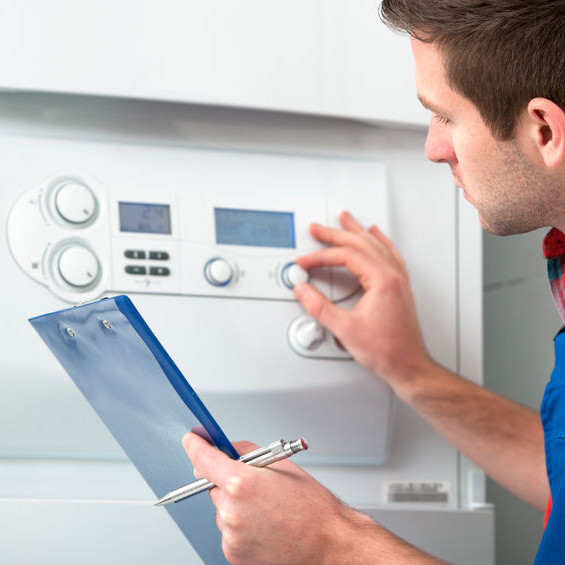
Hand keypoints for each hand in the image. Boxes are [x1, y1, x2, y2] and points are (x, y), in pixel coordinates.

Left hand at [184, 433, 370, 563]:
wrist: (329, 546)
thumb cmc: (313, 508)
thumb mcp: (283, 466)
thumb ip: (249, 453)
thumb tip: (228, 449)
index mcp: (241, 483)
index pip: (203, 458)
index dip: (196, 446)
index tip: (192, 440)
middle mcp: (231, 511)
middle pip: (214, 485)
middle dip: (228, 481)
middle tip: (256, 485)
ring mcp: (230, 536)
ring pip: (222, 509)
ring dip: (236, 505)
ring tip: (268, 511)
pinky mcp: (233, 555)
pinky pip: (229, 530)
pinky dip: (241, 525)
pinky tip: (264, 526)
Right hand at [294, 211, 431, 394]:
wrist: (409, 366)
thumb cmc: (387, 351)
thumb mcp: (345, 329)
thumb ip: (320, 308)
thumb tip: (303, 291)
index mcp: (382, 281)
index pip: (347, 257)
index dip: (322, 256)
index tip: (306, 262)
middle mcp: (393, 276)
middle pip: (362, 243)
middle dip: (336, 234)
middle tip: (318, 228)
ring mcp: (399, 280)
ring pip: (377, 245)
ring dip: (357, 231)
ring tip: (346, 219)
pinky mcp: (400, 288)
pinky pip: (390, 254)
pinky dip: (380, 241)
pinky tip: (377, 236)